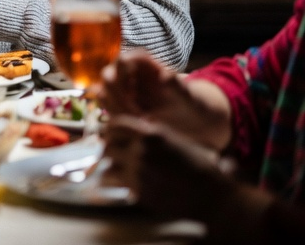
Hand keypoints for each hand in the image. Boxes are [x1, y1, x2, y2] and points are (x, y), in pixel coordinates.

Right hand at [101, 51, 231, 151]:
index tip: (136, 101)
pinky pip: (106, 105)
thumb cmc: (192, 104)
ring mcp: (121, 86)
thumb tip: (165, 75)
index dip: (124, 79)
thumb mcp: (188, 97)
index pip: (122, 61)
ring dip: (115, 109)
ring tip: (138, 123)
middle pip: (108, 76)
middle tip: (136, 116)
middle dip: (117, 98)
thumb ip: (176, 86)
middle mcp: (128, 70)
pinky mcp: (118, 102)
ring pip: (103, 91)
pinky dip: (115, 116)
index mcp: (143, 61)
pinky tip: (133, 127)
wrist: (194, 120)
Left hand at [103, 114, 268, 236]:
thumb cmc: (198, 166)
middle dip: (108, 149)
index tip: (109, 134)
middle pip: (108, 144)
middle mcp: (142, 148)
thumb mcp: (176, 140)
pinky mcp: (138, 189)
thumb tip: (135, 129)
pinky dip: (112, 182)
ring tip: (112, 169)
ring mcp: (138, 169)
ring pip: (107, 164)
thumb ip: (153, 134)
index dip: (109, 129)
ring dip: (109, 166)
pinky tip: (116, 183)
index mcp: (152, 132)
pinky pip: (113, 182)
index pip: (116, 123)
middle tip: (111, 154)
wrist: (211, 195)